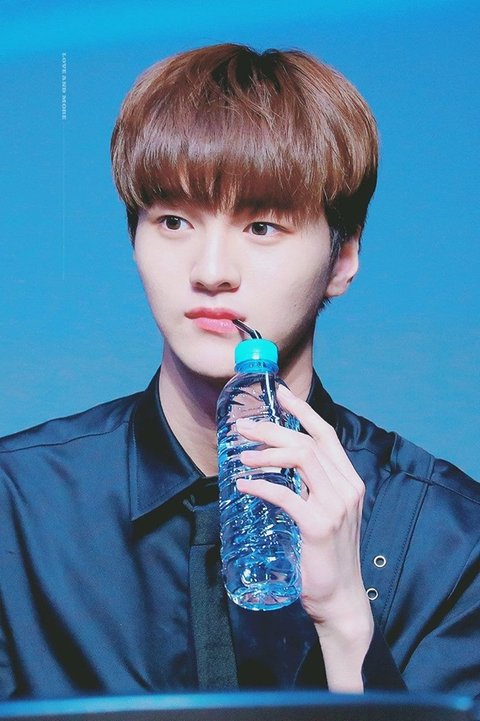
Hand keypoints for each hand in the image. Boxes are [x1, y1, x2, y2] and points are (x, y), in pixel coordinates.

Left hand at [236, 383, 373, 690]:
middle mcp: (346, 487)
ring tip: (240, 456)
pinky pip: (285, 495)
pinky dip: (262, 485)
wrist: (340, 599)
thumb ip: (311, 488)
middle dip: (271, 428)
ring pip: (300, 458)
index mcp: (349, 481)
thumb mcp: (326, 513)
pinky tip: (244, 485)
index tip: (280, 393)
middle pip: (307, 442)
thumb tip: (277, 465)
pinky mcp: (319, 526)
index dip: (302, 411)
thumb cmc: (327, 556)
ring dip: (265, 452)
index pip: (326, 434)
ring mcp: (335, 506)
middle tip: (242, 426)